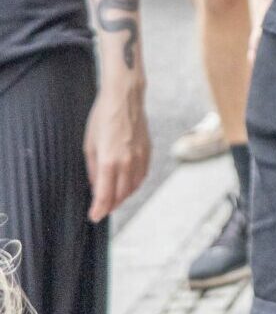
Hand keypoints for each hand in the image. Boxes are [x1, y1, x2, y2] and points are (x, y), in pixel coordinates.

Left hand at [84, 77, 149, 221]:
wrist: (125, 96)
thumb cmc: (103, 117)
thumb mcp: (89, 145)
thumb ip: (93, 170)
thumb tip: (96, 186)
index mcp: (109, 161)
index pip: (105, 196)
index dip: (98, 210)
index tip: (94, 217)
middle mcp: (127, 162)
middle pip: (120, 195)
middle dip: (110, 205)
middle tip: (101, 210)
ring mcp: (139, 156)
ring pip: (133, 187)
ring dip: (123, 197)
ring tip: (114, 199)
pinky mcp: (148, 150)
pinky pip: (142, 175)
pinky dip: (135, 184)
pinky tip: (127, 184)